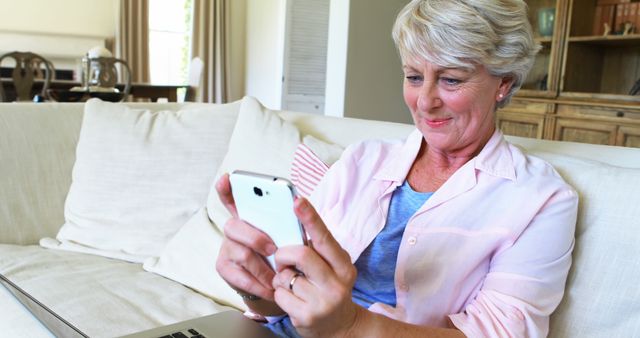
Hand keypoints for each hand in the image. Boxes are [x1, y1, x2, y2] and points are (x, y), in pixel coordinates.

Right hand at [214, 173, 277, 301]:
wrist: (275, 284)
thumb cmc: (283, 254)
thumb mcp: (288, 237)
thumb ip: (287, 224)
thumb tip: (298, 209)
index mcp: (249, 215)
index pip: (233, 197)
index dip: (228, 187)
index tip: (227, 177)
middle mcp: (233, 229)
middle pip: (234, 225)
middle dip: (256, 238)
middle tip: (273, 250)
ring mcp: (226, 248)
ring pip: (242, 253)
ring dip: (263, 268)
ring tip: (278, 276)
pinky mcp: (223, 267)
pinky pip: (240, 276)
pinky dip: (259, 284)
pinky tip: (270, 288)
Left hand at [272, 197, 359, 337]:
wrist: (340, 327)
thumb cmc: (329, 288)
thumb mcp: (331, 267)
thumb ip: (316, 248)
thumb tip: (294, 219)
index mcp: (343, 265)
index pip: (324, 237)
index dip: (310, 218)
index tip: (297, 200)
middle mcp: (337, 283)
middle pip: (301, 255)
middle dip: (284, 255)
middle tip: (283, 260)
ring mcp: (322, 302)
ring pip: (286, 276)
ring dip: (281, 278)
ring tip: (292, 284)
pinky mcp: (306, 316)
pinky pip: (280, 295)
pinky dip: (280, 293)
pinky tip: (292, 299)